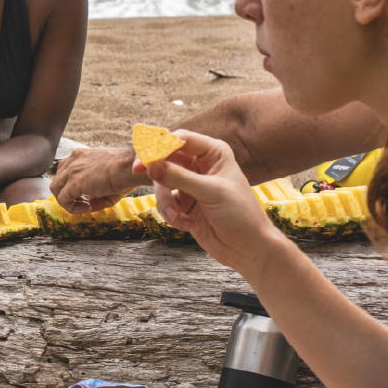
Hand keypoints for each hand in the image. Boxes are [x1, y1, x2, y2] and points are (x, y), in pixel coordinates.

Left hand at [51, 146, 146, 213]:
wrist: (129, 167)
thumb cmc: (125, 171)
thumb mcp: (107, 179)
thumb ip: (94, 191)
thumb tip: (88, 204)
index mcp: (81, 155)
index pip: (66, 169)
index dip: (73, 185)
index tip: (88, 194)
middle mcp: (73, 160)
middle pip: (58, 178)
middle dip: (67, 192)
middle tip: (83, 201)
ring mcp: (72, 170)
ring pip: (56, 188)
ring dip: (67, 200)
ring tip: (84, 206)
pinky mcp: (74, 183)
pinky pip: (63, 199)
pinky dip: (71, 207)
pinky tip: (87, 208)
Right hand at [137, 130, 286, 277]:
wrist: (247, 248)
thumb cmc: (240, 215)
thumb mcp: (211, 192)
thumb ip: (179, 177)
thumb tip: (150, 164)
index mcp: (213, 153)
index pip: (180, 139)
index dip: (161, 145)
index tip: (146, 156)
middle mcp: (200, 165)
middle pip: (165, 157)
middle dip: (156, 170)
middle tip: (139, 170)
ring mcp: (190, 184)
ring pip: (161, 181)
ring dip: (165, 200)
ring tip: (177, 215)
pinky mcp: (184, 202)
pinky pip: (163, 200)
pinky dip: (169, 213)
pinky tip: (185, 224)